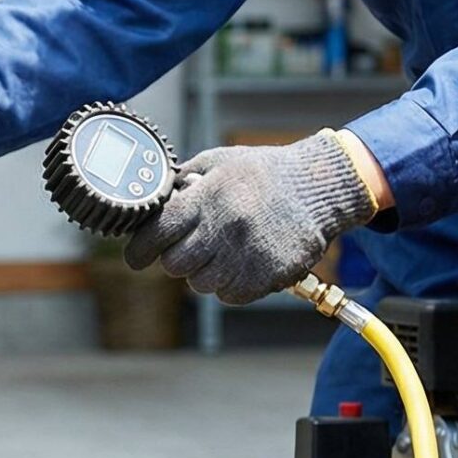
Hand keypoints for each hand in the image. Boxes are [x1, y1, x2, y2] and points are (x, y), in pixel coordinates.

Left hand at [123, 132, 375, 304]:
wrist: (320, 187)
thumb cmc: (266, 173)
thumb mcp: (221, 161)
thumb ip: (185, 180)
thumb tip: (153, 199)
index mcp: (209, 196)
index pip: (157, 233)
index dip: (140, 250)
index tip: (137, 257)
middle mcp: (225, 227)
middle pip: (175, 265)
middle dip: (177, 258)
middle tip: (192, 246)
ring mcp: (247, 255)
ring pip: (201, 284)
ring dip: (205, 272)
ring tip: (225, 250)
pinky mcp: (267, 276)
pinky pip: (230, 296)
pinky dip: (231, 285)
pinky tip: (244, 262)